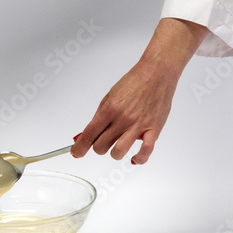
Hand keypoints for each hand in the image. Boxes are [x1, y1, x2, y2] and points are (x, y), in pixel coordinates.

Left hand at [71, 18, 207, 163]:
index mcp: (110, 108)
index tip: (76, 152)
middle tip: (101, 142)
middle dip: (97, 147)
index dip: (80, 147)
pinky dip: (139, 158)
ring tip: (117, 146)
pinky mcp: (154, 129)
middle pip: (101, 146)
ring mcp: (138, 125)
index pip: (89, 134)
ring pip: (118, 152)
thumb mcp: (110, 96)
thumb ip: (99, 116)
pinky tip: (134, 158)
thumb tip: (87, 133)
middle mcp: (122, 118)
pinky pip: (146, 151)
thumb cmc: (134, 82)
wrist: (156, 73)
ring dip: (114, 153)